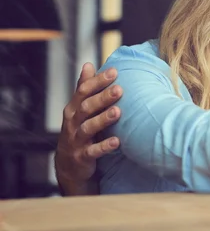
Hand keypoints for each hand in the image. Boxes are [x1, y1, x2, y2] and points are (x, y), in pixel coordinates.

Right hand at [55, 63, 122, 194]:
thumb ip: (84, 88)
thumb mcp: (79, 109)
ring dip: (103, 119)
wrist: (68, 166)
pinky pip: (93, 151)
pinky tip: (117, 141)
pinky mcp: (82, 157)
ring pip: (88, 128)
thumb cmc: (78, 131)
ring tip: (118, 112)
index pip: (84, 91)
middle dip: (102, 98)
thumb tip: (88, 64)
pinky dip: (104, 146)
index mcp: (74, 109)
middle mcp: (73, 123)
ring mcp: (76, 140)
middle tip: (119, 89)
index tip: (114, 71)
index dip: (98, 81)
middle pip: (86, 107)